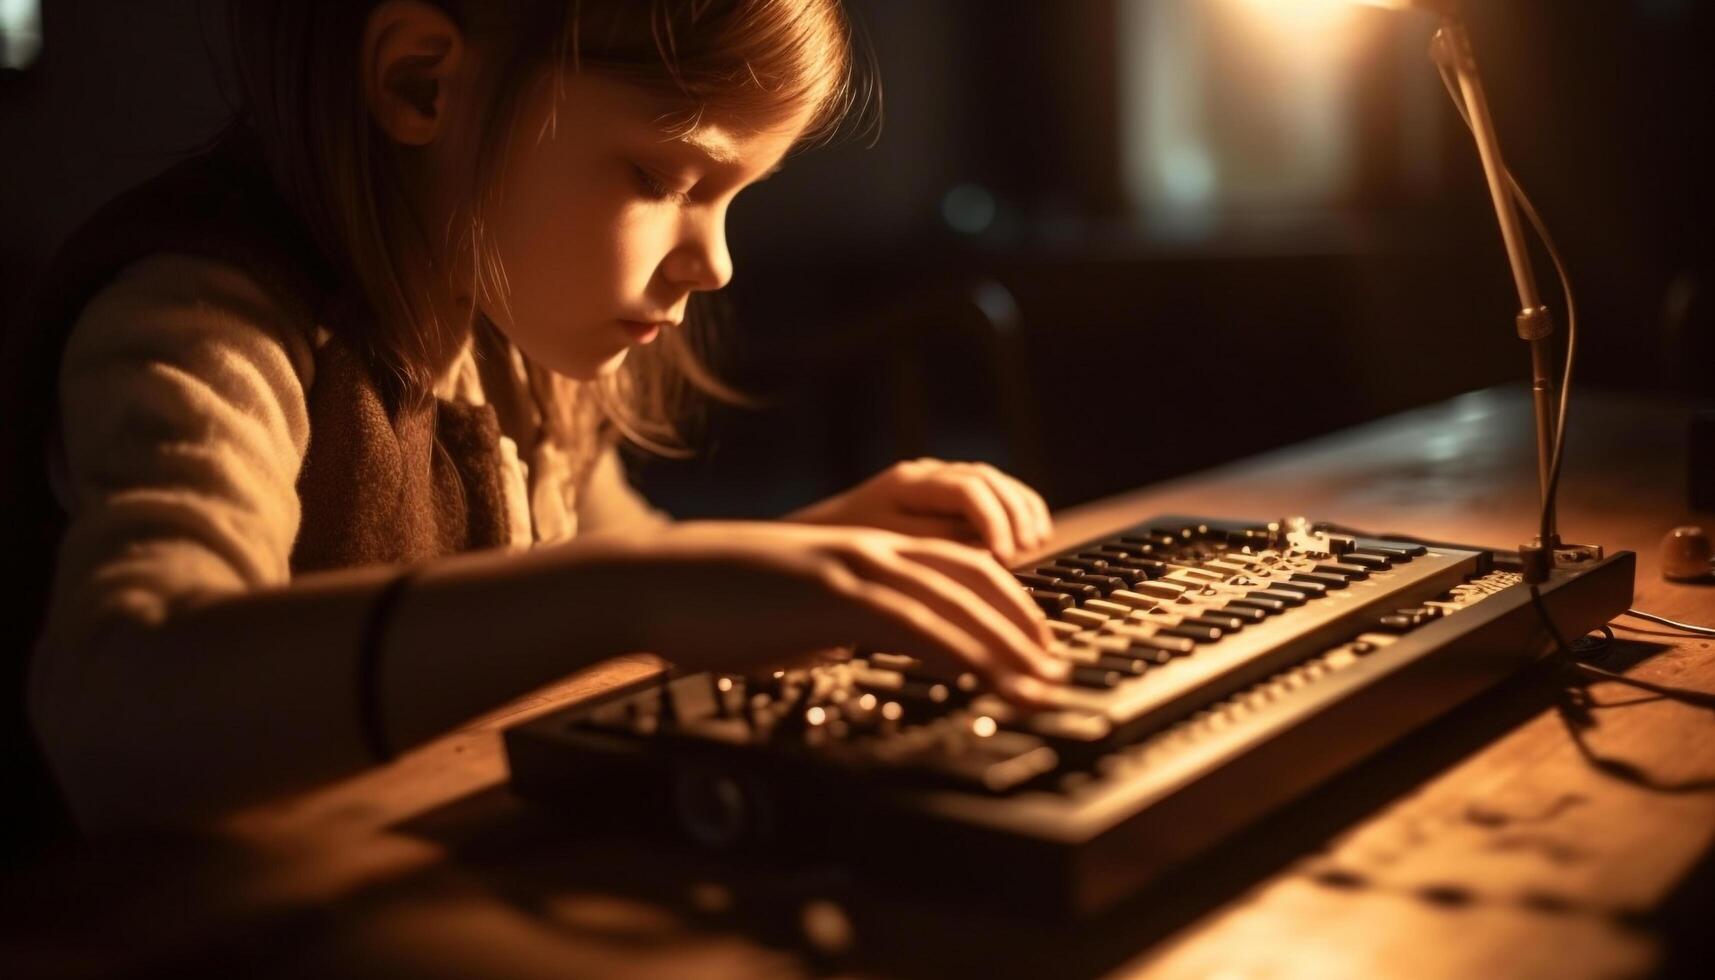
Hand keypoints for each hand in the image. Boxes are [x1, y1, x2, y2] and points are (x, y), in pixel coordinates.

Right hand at [602, 521, 1067, 703]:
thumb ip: (840, 620)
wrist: (663, 581)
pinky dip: (960, 653)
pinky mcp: (834, 596)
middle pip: (974, 579)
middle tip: (1054, 671)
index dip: (1005, 603)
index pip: (958, 566)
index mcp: (865, 547)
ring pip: (955, 601)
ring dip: (1005, 647)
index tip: (1032, 645)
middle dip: (1022, 626)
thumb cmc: (721, 601)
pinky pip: (914, 625)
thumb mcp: (798, 606)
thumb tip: (860, 647)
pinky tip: (984, 680)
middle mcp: (872, 548)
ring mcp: (855, 568)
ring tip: (1038, 686)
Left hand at [785, 459, 1052, 563]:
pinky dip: (1017, 511)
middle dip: (1013, 515)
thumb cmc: (848, 547)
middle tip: (1026, 552)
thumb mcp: (888, 550)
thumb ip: (936, 543)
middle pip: (986, 479)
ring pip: (995, 481)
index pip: (966, 488)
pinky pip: (993, 493)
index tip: (1004, 556)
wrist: (819, 537)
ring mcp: (939, 481)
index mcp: (909, 483)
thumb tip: (986, 546)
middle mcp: (927, 474)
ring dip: (1021, 510)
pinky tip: (1033, 535)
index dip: (993, 520)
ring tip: (1037, 543)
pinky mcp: (948, 496)